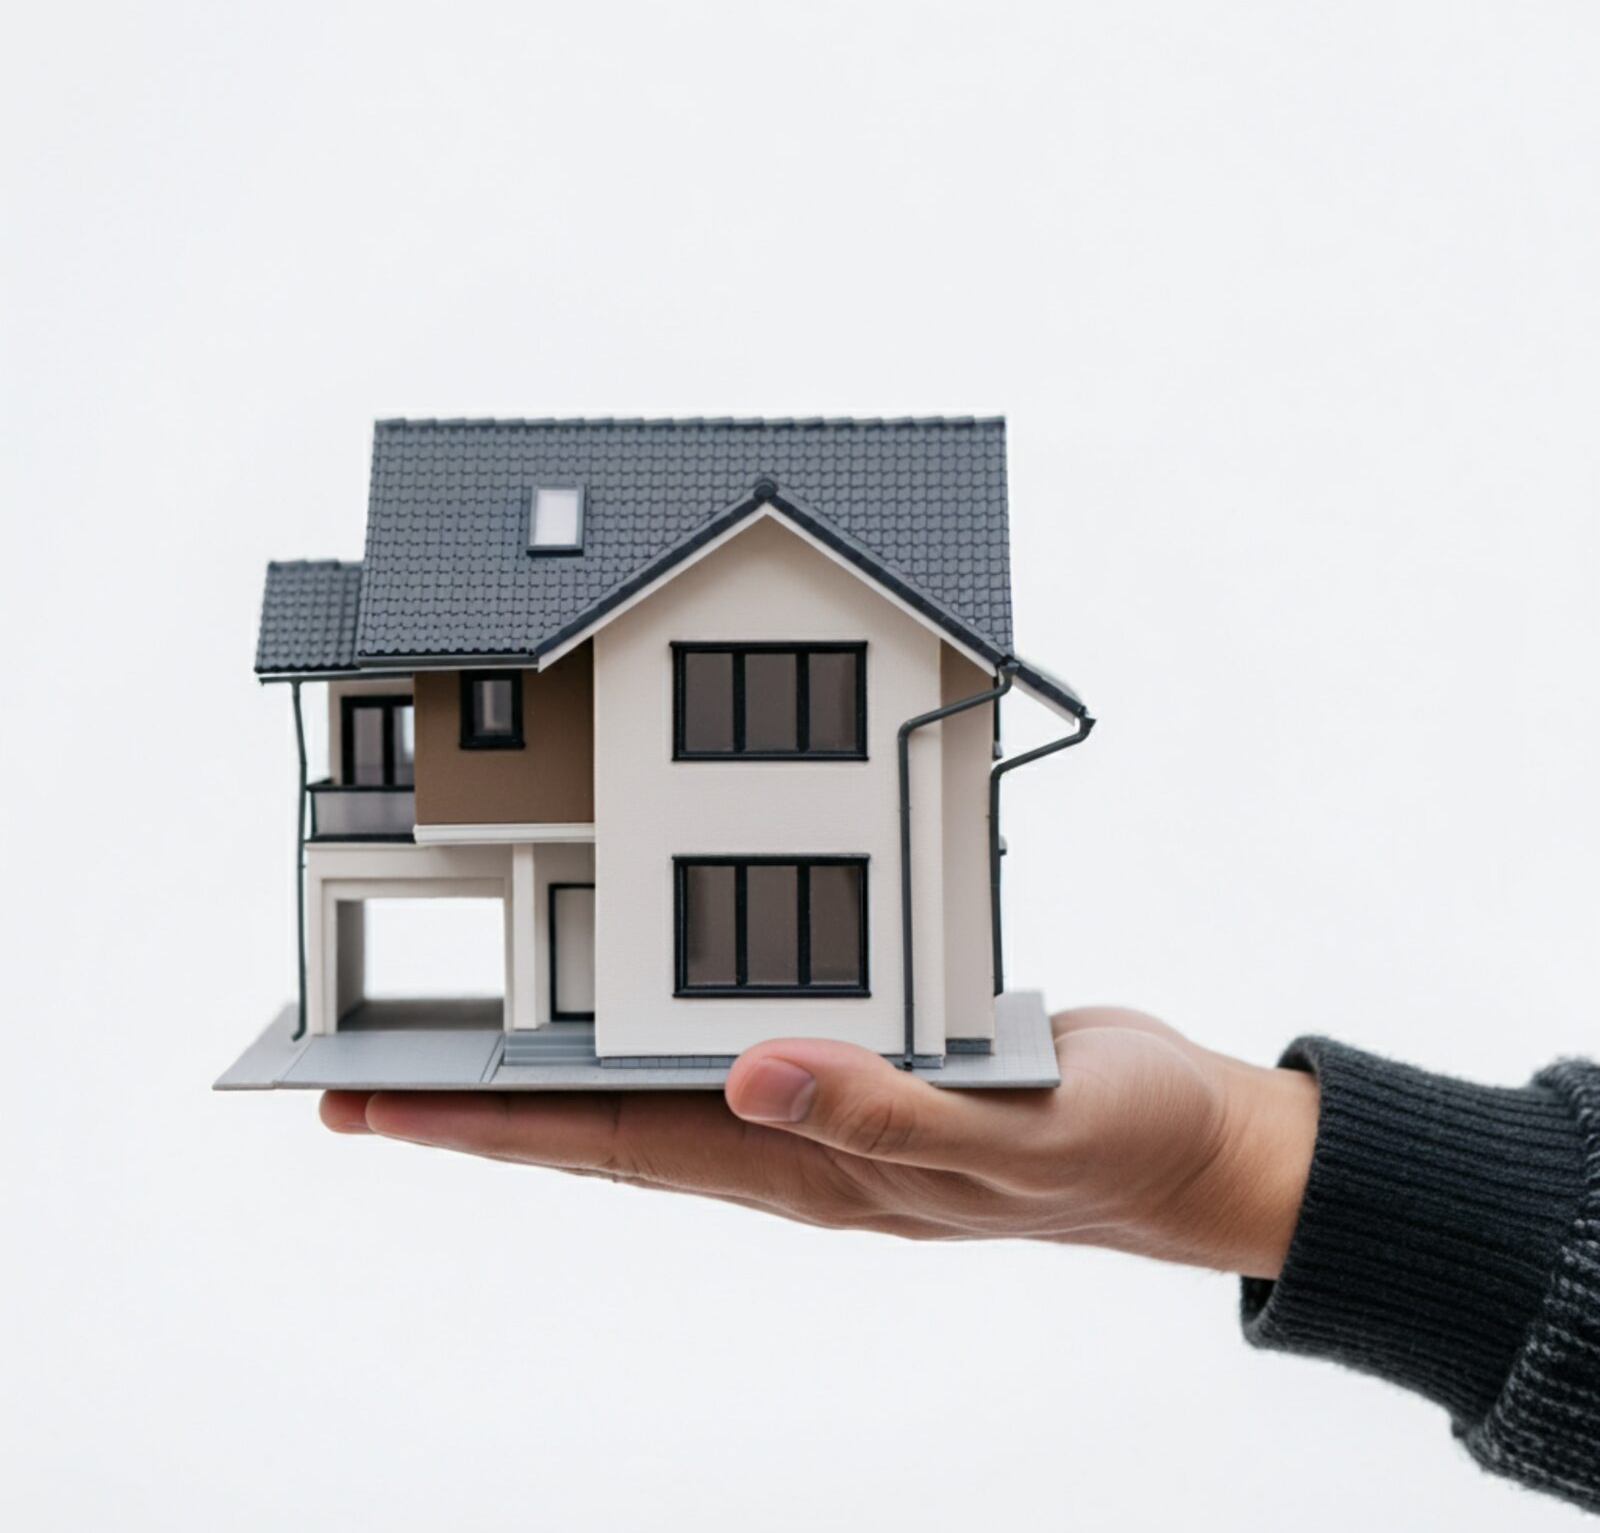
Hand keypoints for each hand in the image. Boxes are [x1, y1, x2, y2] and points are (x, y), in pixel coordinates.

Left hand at [320, 1008, 1317, 1277]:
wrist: (1191, 1140)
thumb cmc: (1114, 1143)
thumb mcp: (1015, 1127)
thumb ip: (887, 1113)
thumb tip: (752, 1079)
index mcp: (814, 1170)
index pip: (615, 1148)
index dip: (491, 1129)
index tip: (377, 1106)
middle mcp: (795, 1146)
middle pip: (604, 1131)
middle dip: (479, 1112)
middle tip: (361, 1085)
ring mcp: (823, 1111)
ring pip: (656, 1095)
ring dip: (555, 1076)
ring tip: (464, 1051)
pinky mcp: (860, 1065)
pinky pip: (730, 1052)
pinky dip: (660, 1034)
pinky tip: (634, 1014)